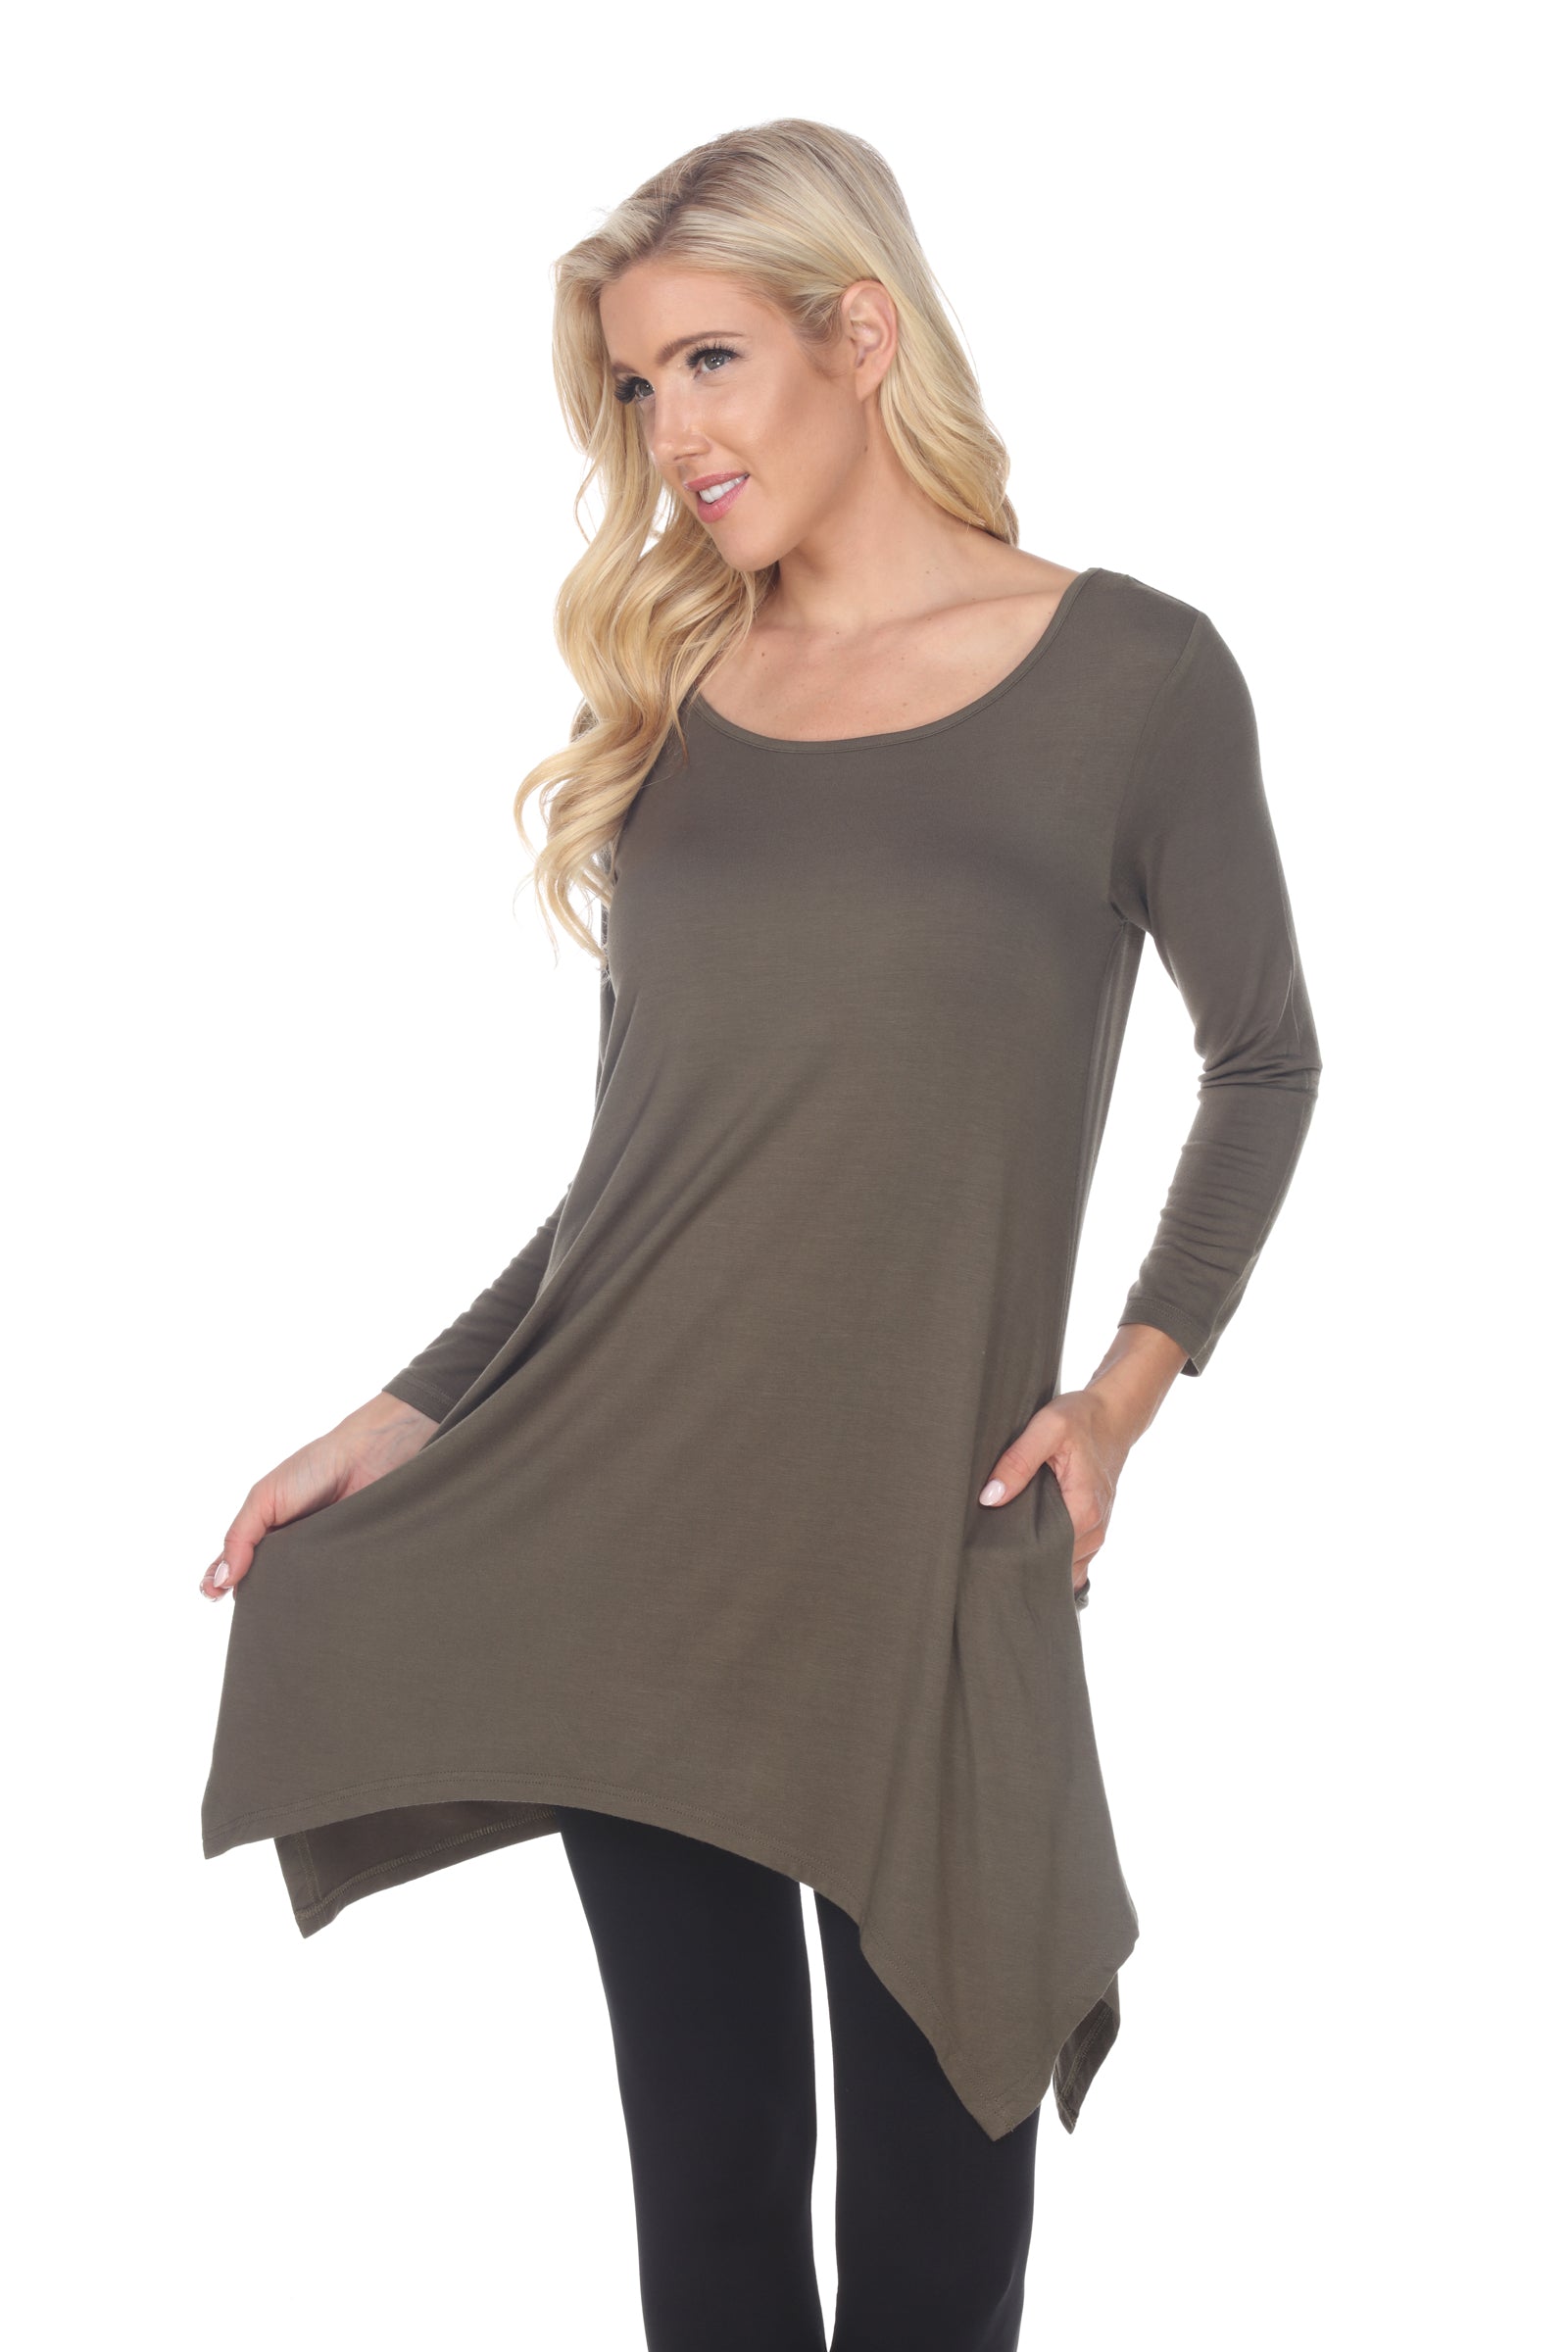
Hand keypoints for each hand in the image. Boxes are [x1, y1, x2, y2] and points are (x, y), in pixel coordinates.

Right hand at [198, 1392, 439, 1599]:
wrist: (367, 1458)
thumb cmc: (314, 1468)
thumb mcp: (264, 1497)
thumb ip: (239, 1535)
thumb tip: (221, 1579)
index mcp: (265, 1529)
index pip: (236, 1563)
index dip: (220, 1580)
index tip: (212, 1595)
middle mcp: (288, 1547)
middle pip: (261, 1582)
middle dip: (250, 1597)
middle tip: (243, 1608)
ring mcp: (315, 1557)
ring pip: (292, 1591)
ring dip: (280, 1601)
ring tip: (270, 1610)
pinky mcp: (342, 1565)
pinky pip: (324, 1588)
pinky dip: (314, 1598)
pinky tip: (304, 1607)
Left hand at [976, 1325, 1187, 1596]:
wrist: (1113, 1415)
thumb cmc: (1080, 1419)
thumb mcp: (1046, 1428)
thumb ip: (1017, 1462)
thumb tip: (989, 1498)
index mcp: (1084, 1511)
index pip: (1045, 1555)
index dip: (1015, 1552)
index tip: (990, 1545)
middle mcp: (1094, 1530)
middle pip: (1052, 1564)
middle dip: (1023, 1559)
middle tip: (992, 1546)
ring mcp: (1096, 1533)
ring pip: (1062, 1565)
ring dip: (1037, 1557)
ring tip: (1007, 1542)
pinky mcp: (1092, 1529)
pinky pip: (1071, 1558)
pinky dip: (1052, 1554)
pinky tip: (1030, 1541)